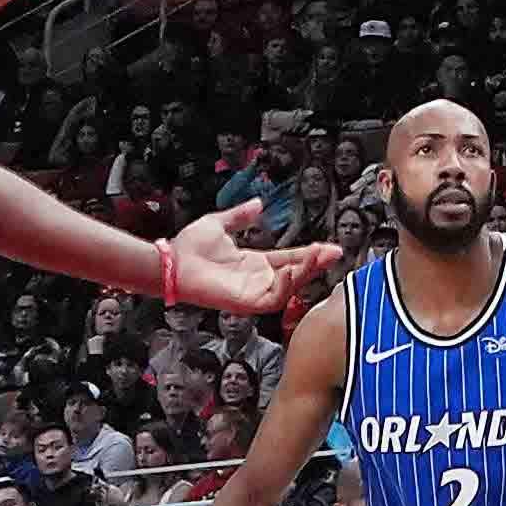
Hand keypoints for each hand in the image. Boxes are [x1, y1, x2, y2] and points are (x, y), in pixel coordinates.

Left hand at [156, 205, 338, 322]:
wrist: (170, 262)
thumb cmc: (189, 247)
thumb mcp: (219, 224)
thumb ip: (240, 215)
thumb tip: (258, 203)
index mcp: (254, 263)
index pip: (289, 259)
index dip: (309, 254)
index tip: (328, 246)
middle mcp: (257, 279)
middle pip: (295, 275)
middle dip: (316, 264)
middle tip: (334, 252)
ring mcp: (253, 292)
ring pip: (289, 288)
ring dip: (305, 273)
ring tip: (318, 256)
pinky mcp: (246, 302)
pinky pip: (273, 298)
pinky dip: (286, 285)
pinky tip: (292, 268)